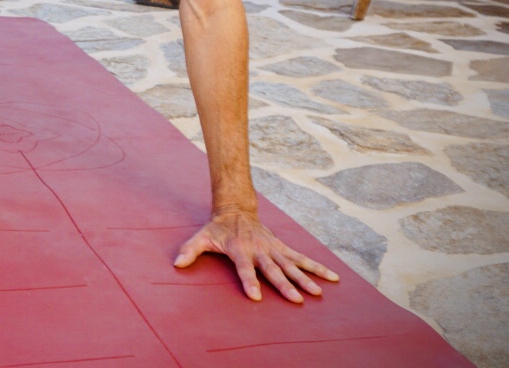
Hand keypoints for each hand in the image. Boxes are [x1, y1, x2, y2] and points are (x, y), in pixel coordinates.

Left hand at [174, 210, 339, 303]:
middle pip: (273, 269)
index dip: (249, 282)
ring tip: (318, 293)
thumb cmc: (217, 229)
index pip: (244, 268)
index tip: (256, 297)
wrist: (236, 209)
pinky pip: (302, 258)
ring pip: (292, 264)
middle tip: (296, 300)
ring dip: (305, 278)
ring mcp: (273, 248)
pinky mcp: (282, 247)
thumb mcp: (201, 237)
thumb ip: (190, 250)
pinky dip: (317, 267)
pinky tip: (332, 277)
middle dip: (285, 285)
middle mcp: (259, 249)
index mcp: (240, 249)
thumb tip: (176, 263)